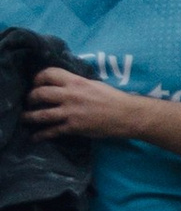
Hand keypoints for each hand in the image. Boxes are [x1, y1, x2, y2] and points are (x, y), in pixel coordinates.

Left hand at [22, 66, 144, 142]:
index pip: (49, 73)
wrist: (125, 114)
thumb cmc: (112, 98)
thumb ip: (77, 83)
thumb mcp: (93, 84)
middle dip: (30, 97)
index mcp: (76, 81)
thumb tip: (64, 84)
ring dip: (29, 117)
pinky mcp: (73, 127)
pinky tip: (35, 137)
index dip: (38, 78)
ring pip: (41, 114)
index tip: (36, 83)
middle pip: (40, 93)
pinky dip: (41, 135)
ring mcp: (70, 112)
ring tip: (25, 118)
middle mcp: (70, 95)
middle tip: (29, 101)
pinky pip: (51, 131)